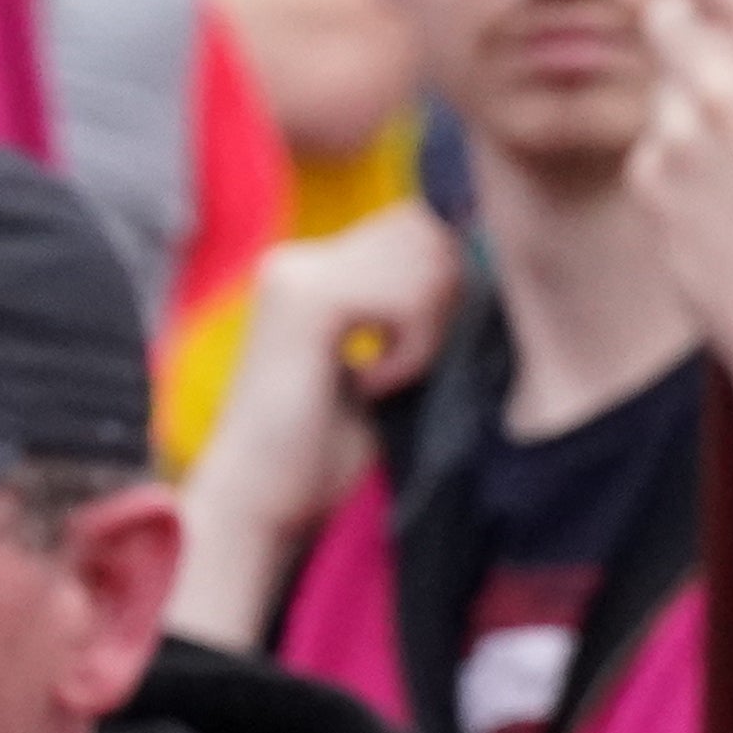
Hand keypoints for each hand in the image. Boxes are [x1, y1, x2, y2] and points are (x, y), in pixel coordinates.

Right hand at [171, 204, 458, 642]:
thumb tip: (476, 266)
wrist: (256, 505)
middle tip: (403, 367)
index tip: (408, 357)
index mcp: (312, 268)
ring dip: (425, 329)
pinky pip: (405, 299)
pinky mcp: (306, 301)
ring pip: (423, 257)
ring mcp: (295, 271)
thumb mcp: (380, 370)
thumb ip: (412, 316)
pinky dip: (410, 350)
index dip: (440, 287)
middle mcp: (298, 258)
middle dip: (439, 299)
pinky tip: (373, 385)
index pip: (416, 227)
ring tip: (383, 380)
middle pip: (425, 228)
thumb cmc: (319, 457)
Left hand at [630, 0, 732, 474]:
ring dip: (689, 102)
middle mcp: (721, 87)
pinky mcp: (649, 180)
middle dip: (689, 29)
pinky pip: (654, 141)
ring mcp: (677, 136)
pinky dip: (677, 161)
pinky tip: (719, 202)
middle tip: (725, 72)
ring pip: (662, 80)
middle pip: (666, 8)